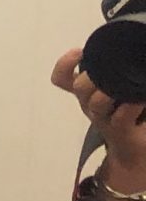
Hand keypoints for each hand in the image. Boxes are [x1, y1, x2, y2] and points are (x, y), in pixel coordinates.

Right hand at [53, 49, 145, 188]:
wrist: (135, 150)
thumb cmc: (130, 114)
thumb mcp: (119, 90)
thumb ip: (118, 75)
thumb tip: (137, 50)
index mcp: (87, 93)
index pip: (62, 79)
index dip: (64, 64)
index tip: (79, 51)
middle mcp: (90, 106)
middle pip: (80, 88)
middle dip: (91, 77)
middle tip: (109, 72)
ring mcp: (103, 120)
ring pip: (96, 103)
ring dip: (108, 93)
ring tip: (125, 88)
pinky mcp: (120, 132)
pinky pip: (121, 117)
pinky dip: (130, 106)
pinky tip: (140, 100)